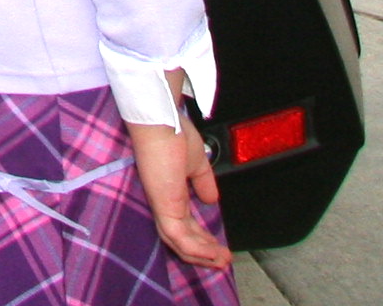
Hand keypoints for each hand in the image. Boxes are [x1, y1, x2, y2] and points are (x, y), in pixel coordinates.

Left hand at [128, 116, 231, 271]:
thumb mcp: (196, 163)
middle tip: (221, 260)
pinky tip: (213, 253)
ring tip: (221, 261)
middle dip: (203, 252)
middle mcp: (162, 202)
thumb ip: (203, 183)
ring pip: (179, 243)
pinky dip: (198, 250)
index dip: (201, 237)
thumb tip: (211, 200)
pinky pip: (180, 238)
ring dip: (203, 255)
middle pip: (181, 239)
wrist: (161, 121)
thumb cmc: (172, 133)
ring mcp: (161, 206)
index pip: (184, 223)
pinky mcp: (164, 208)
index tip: (216, 245)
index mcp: (168, 192)